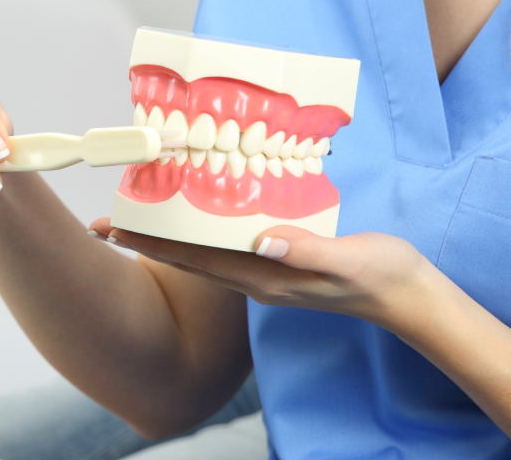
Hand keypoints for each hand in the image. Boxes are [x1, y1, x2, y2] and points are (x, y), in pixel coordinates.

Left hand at [89, 218, 442, 332]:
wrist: (407, 295)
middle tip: (103, 223)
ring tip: (137, 216)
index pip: (196, 259)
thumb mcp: (346, 259)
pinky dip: (202, 232)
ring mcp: (268, 272)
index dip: (152, 243)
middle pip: (189, 259)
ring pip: (205, 254)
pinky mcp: (281, 262)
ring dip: (169, 237)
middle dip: (146, 241)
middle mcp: (258, 278)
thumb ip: (306, 250)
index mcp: (266, 276)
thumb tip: (262, 239)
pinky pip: (229, 247)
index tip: (113, 229)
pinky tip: (196, 217)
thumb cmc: (380, 274)